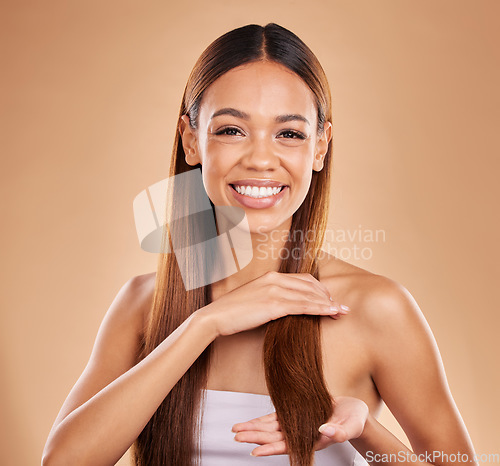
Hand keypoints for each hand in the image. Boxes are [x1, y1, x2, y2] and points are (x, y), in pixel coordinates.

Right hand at [198, 271, 350, 336]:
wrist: (215, 317)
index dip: (320, 289)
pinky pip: (303, 305)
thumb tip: (286, 307)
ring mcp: (274, 290)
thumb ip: (270, 298)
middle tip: (341, 308)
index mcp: (270, 276)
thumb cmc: (232, 312)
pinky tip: (330, 313)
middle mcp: (274, 280)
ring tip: (341, 312)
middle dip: (328, 297)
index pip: (303, 279)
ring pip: (309, 295)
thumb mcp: (254, 299)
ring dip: (328, 304)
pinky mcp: (273, 304)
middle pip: (310, 286)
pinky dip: (320, 309)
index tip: (330, 300)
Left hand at [231, 396, 368, 455]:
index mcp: (312, 440)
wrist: (353, 411)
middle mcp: (302, 434)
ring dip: (255, 428)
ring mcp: (297, 425)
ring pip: (272, 428)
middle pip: (274, 438)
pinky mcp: (296, 414)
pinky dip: (264, 420)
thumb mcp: (351, 425)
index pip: (288, 446)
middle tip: (236, 435)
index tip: (255, 451)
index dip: (271, 449)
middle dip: (255, 437)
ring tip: (237, 429)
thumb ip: (340, 431)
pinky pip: (277, 418)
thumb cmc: (354, 420)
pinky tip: (253, 421)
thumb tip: (325, 431)